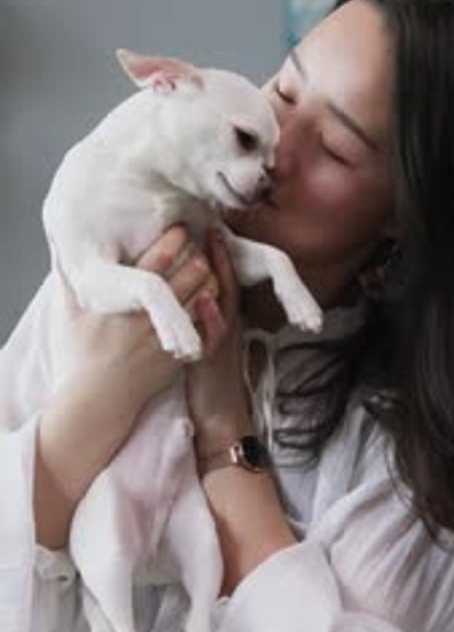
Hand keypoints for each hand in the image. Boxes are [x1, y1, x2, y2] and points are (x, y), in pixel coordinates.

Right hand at [54, 223, 219, 410]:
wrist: (96, 404)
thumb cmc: (80, 358)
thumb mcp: (70, 315)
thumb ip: (69, 280)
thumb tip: (64, 252)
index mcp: (123, 302)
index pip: (156, 262)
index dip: (172, 240)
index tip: (179, 227)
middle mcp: (149, 317)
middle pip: (189, 276)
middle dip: (197, 257)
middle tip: (199, 246)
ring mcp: (166, 337)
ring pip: (203, 299)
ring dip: (208, 280)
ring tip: (206, 269)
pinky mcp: (178, 356)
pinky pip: (205, 326)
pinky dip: (210, 309)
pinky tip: (209, 298)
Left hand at [186, 230, 253, 456]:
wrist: (219, 419)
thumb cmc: (208, 381)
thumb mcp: (206, 342)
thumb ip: (201, 319)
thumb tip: (191, 295)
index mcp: (220, 317)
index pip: (223, 278)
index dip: (219, 254)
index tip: (212, 228)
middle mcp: (223, 324)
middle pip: (226, 282)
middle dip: (220, 256)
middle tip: (213, 224)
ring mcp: (220, 340)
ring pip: (224, 302)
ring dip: (218, 276)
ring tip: (211, 247)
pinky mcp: (213, 358)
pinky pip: (215, 334)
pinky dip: (211, 315)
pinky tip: (204, 298)